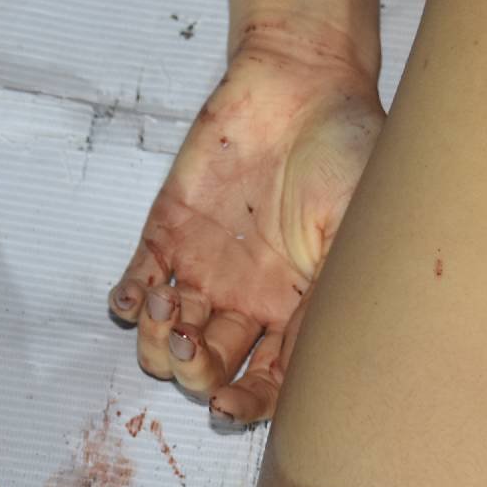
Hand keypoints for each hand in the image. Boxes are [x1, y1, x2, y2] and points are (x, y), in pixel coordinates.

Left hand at [108, 21, 383, 423]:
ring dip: (162, 340)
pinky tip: (136, 299)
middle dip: (196, 373)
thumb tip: (328, 364)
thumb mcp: (358, 229)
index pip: (268, 383)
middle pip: (210, 371)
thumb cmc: (348, 151)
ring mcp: (207, 270)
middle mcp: (251, 303)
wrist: (306, 81)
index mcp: (301, 311)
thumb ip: (336, 295)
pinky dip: (129, 304)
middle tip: (194, 345)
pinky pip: (138, 284)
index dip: (245, 403)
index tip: (225, 405)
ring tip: (171, 303)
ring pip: (168, 340)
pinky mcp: (170, 233)